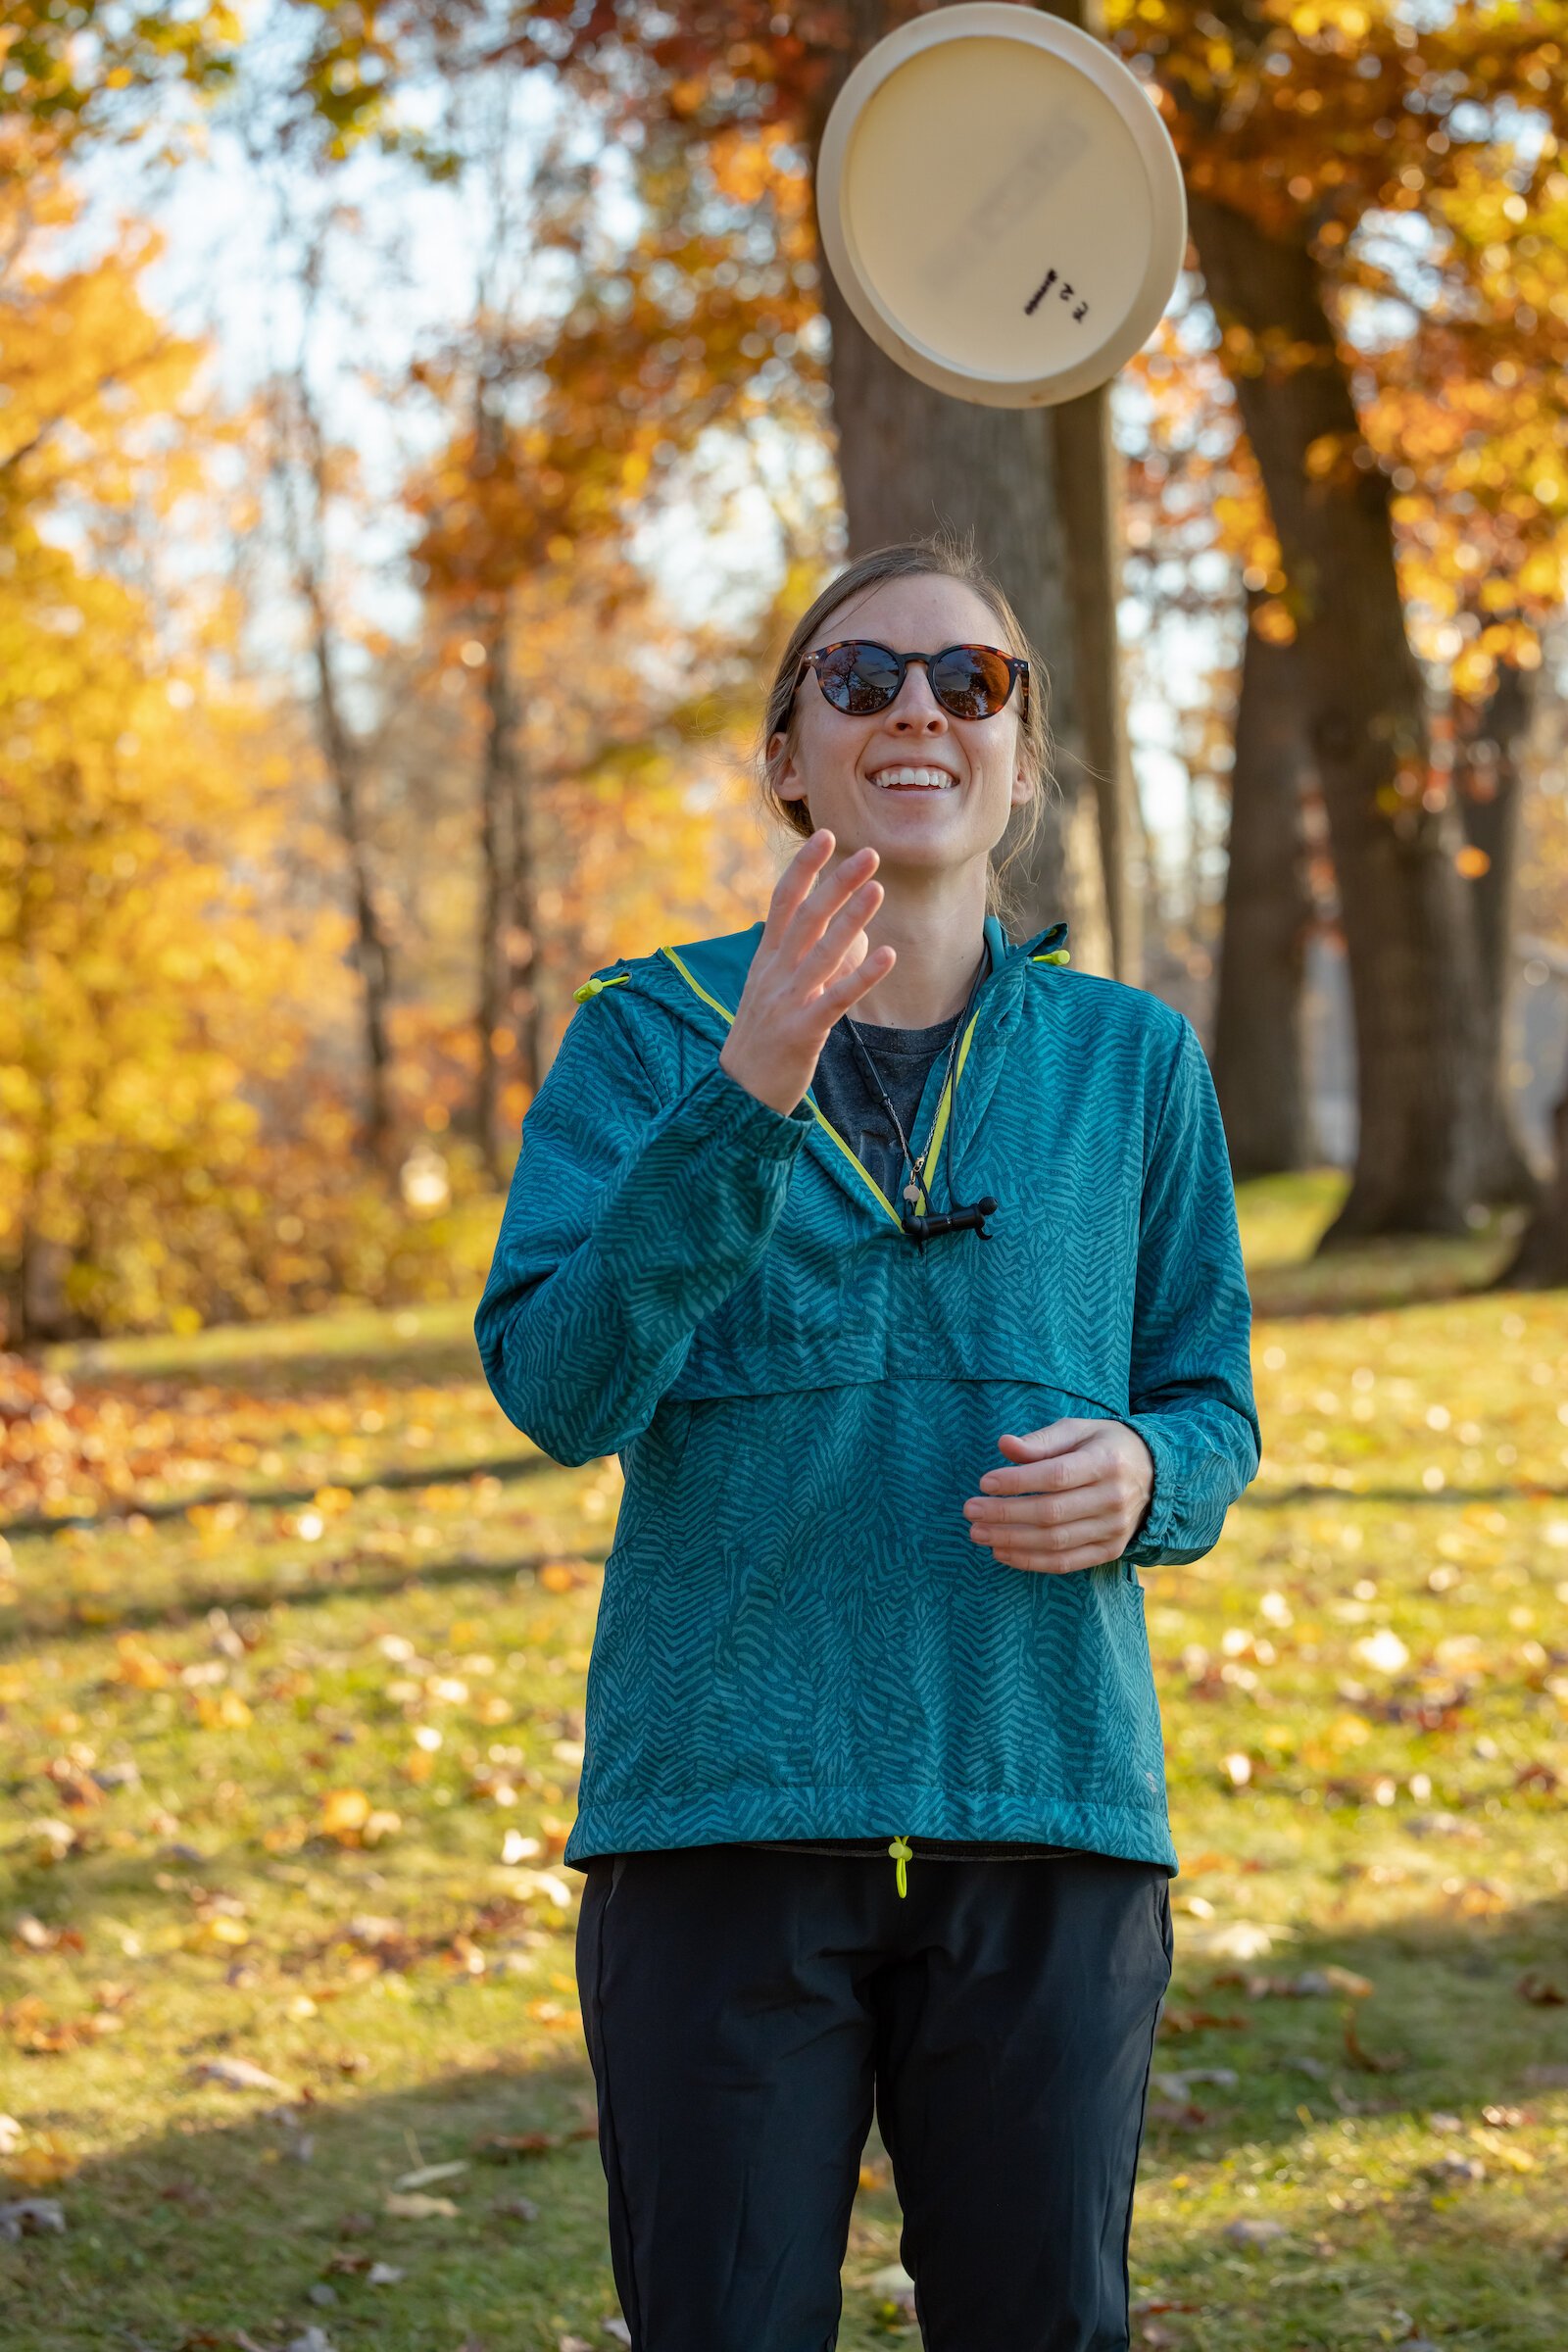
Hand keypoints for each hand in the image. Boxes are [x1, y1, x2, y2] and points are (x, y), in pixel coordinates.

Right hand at [719, 829, 896, 1116]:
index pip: (782, 903)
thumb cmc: (762, 1043)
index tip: (825, 836)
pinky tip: (888, 955)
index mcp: (765, 962)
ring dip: (852, 918)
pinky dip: (862, 975)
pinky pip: (837, 998)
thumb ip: (798, 962)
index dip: (803, 868)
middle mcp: (774, 975)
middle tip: (869, 853)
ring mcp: (787, 1002)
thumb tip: (837, 934)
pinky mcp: (803, 1031)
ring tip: (879, 889)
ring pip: (823, 952)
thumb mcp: (771, 993)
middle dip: (836, 882)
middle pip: (806, 918)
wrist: (738, 1096)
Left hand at [962, 1419, 1154, 1574]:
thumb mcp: (1078, 1430)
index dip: (1018, 1481)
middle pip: (1051, 1513)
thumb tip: (1004, 1445)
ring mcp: (1114, 1529)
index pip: (1056, 1476)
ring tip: (978, 1533)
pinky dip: (1031, 1561)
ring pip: (1055, 1542)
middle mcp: (1114, 1499)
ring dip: (1011, 1540)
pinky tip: (1002, 1552)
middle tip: (970, 1510)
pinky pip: (1066, 1562)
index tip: (984, 1482)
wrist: (1154, 1475)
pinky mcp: (1110, 1550)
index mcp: (1106, 1462)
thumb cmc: (1104, 1446)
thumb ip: (1041, 1441)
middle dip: (1005, 1514)